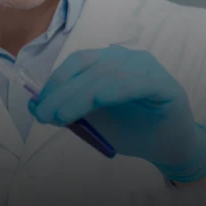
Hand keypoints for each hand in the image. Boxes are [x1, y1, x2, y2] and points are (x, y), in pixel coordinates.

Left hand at [28, 46, 205, 182]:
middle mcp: (129, 59)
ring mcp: (148, 69)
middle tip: (43, 115)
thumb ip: (70, 109)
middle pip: (89, 68)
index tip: (38, 105)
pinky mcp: (165, 86)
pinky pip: (136, 84)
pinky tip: (99, 100)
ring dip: (80, 96)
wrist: (170, 147)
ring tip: (61, 116)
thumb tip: (35, 105)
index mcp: (110, 61)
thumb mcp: (94, 120)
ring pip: (107, 76)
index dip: (56, 81)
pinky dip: (116, 90)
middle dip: (62, 92)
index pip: (78, 62)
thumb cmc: (133, 130)